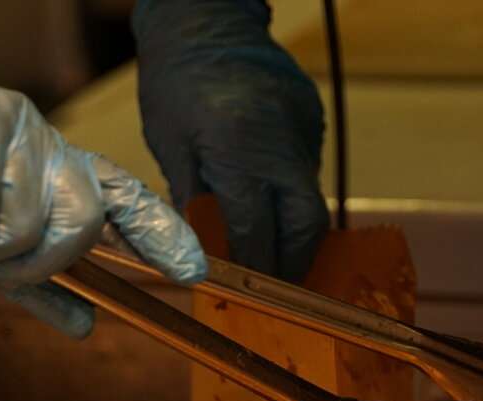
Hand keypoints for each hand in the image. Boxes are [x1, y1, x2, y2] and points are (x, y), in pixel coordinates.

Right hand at [0, 68, 205, 337]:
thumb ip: (35, 287)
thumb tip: (87, 326)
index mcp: (50, 172)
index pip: (122, 196)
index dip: (161, 233)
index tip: (194, 272)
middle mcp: (42, 144)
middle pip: (81, 224)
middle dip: (31, 258)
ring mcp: (14, 126)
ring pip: (26, 223)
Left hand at [134, 0, 328, 282]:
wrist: (205, 18)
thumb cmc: (174, 81)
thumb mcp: (170, 145)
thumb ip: (192, 201)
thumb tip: (207, 252)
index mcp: (239, 154)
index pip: (257, 232)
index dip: (255, 268)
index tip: (250, 292)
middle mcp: (281, 145)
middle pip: (306, 225)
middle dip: (294, 261)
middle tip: (277, 282)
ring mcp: (304, 129)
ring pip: (311, 198)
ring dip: (293, 227)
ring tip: (271, 244)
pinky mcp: (312, 117)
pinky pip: (308, 166)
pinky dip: (291, 189)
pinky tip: (270, 191)